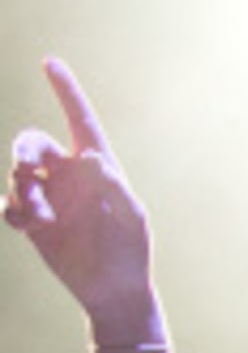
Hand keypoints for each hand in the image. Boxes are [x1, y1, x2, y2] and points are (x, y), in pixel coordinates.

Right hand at [5, 59, 156, 335]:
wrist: (114, 289)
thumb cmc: (130, 250)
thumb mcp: (130, 218)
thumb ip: (113, 188)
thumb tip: (90, 159)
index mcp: (96, 167)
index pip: (79, 119)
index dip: (65, 91)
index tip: (50, 62)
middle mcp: (68, 175)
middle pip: (31, 142)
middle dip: (23, 151)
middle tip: (27, 169)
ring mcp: (48, 196)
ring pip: (18, 176)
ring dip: (24, 193)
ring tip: (42, 220)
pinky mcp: (32, 220)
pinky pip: (10, 205)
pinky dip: (14, 212)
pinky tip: (29, 227)